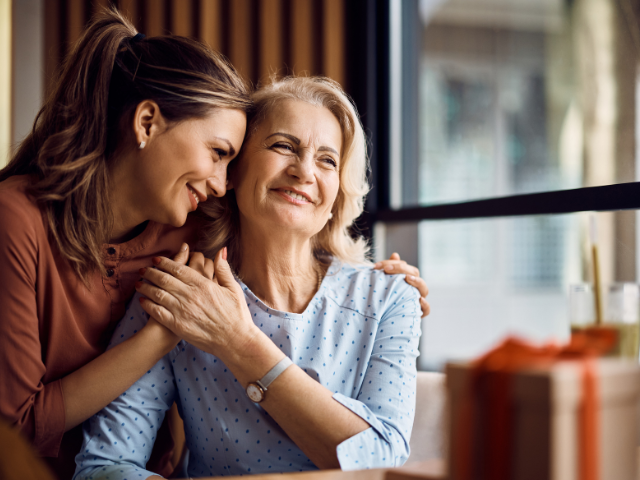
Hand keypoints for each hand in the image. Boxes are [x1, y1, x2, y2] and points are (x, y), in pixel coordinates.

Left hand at [135, 247, 258, 361]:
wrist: (234, 340)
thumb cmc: (236, 314)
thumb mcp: (233, 288)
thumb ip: (223, 269)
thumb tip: (221, 250)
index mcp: (203, 284)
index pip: (178, 269)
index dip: (164, 262)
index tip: (156, 259)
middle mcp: (190, 295)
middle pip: (164, 279)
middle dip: (151, 272)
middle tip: (143, 269)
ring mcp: (182, 310)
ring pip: (157, 294)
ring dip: (146, 287)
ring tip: (139, 283)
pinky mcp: (178, 325)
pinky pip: (158, 312)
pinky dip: (148, 305)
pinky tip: (142, 301)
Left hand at [374, 252, 429, 317]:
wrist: (384, 320)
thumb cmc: (385, 298)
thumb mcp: (385, 283)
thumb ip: (390, 269)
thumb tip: (395, 255)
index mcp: (407, 279)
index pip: (405, 266)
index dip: (393, 263)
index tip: (377, 266)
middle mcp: (414, 288)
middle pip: (414, 273)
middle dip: (401, 269)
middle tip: (387, 269)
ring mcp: (418, 299)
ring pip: (424, 289)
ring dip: (417, 282)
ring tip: (407, 278)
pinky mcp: (418, 313)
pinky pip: (426, 310)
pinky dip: (425, 305)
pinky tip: (419, 300)